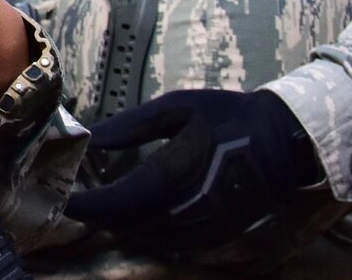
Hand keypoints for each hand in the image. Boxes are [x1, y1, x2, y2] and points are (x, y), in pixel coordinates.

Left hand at [64, 89, 322, 251]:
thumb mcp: (178, 108)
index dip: (89, 205)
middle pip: (131, 225)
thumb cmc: (230, 118)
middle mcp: (190, 209)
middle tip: (75, 202)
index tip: (64, 199)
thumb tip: (93, 136)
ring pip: (151, 238)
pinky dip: (149, 233)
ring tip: (100, 208)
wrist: (287, 141)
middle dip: (100, 216)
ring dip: (122, 226)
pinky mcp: (220, 234)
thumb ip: (133, 125)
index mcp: (177, 175)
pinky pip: (174, 243)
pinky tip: (137, 217)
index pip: (121, 201)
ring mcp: (208, 227)